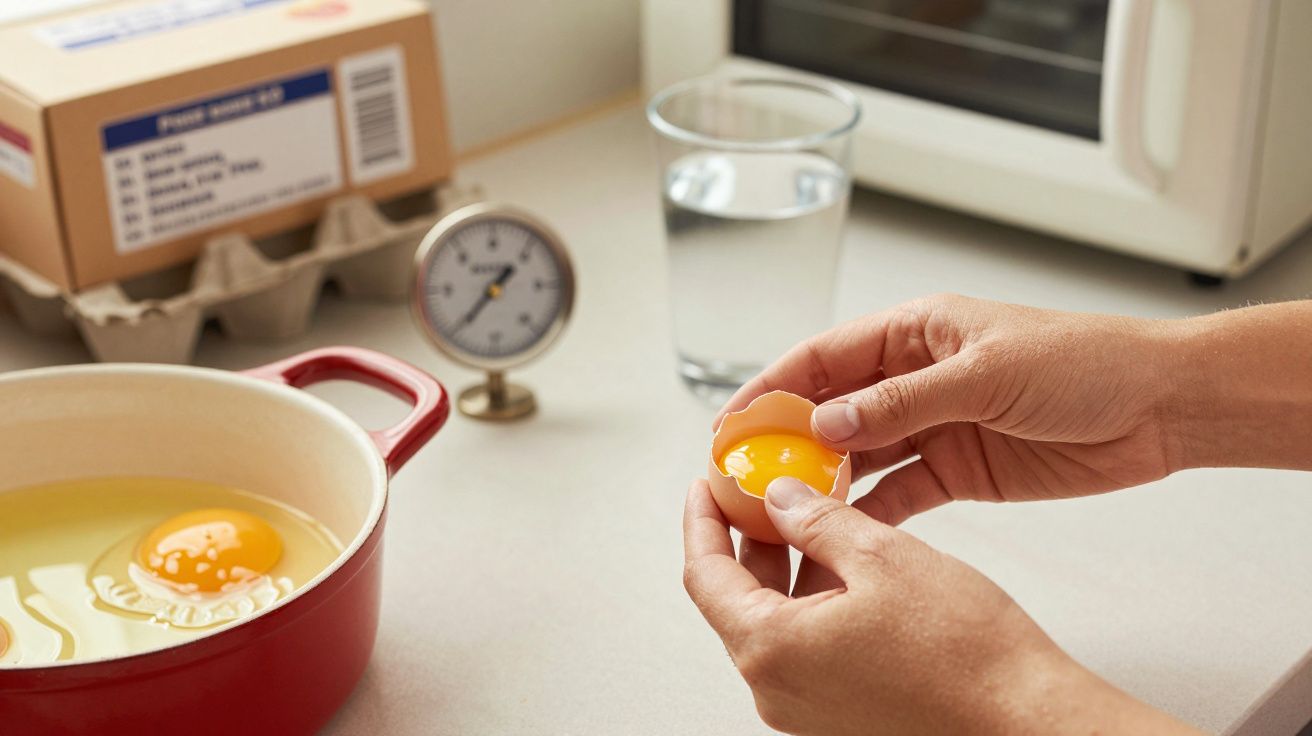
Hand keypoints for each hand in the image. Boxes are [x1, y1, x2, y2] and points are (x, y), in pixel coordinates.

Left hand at [683, 477, 1201, 735]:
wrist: (1027, 721)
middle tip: (760, 489)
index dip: (702, 521)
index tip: (705, 485)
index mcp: (772, 650)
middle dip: (746, 537)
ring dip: (785, 565)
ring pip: (774, 621)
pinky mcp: (841, 714)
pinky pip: (806, 646)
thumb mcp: (883, 556)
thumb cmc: (967, 655)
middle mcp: (778, 690)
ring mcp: (808, 709)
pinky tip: (844, 561)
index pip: (705, 575)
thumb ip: (816, 520)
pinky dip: (813, 599)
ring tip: (810, 513)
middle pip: (736, 599)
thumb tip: (779, 498)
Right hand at [718, 293, 1181, 527]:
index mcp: (915, 331)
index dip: (772, 386)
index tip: (733, 421)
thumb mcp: (985, 373)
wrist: (1159, 407)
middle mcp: (915, 377)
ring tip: (782, 508)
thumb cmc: (1084, 363)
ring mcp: (935, 425)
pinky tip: (840, 530)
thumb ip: (903, 401)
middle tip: (746, 475)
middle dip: (788, 439)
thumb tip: (827, 419)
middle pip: (832, 407)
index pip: (825, 357)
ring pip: (860, 452)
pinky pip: (900, 491)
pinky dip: (870, 510)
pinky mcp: (958, 469)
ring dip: (824, 477)